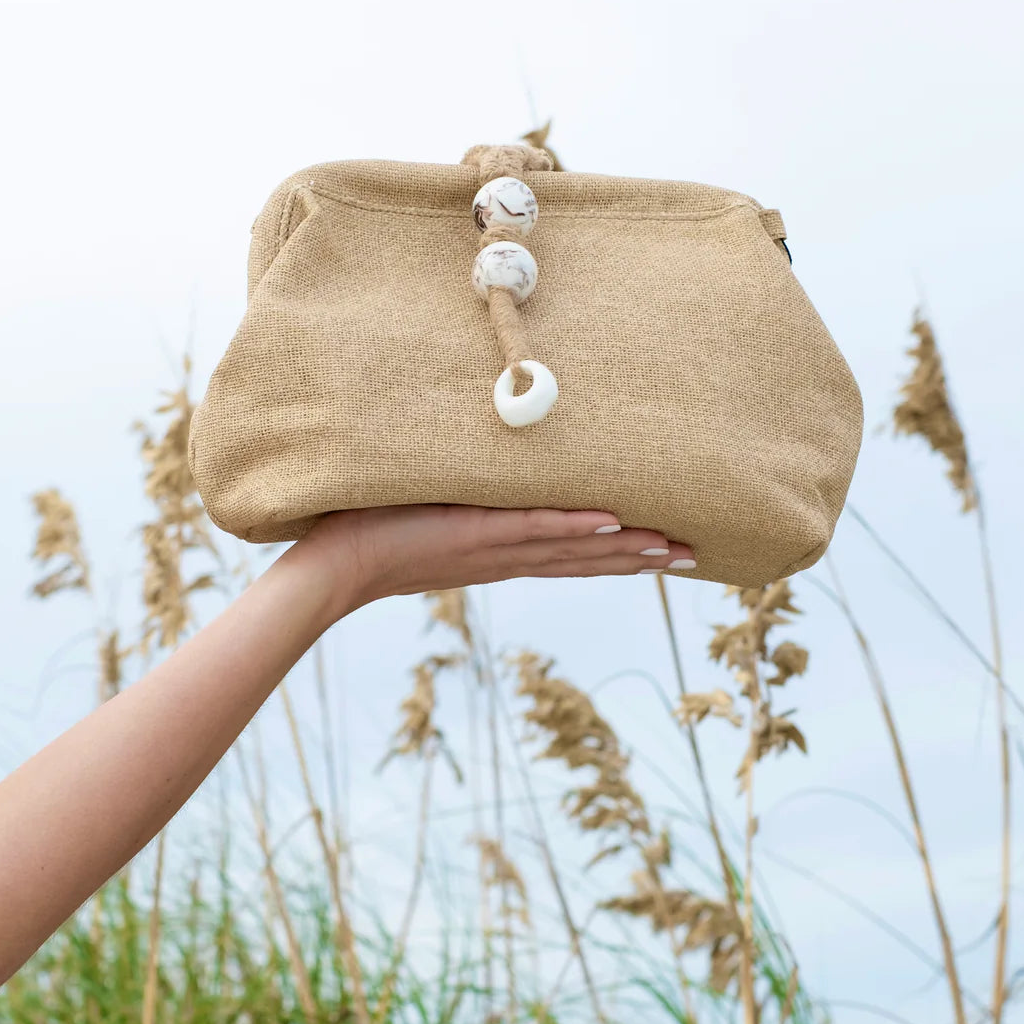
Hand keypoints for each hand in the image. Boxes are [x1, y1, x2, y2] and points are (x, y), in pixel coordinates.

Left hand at [294, 505, 695, 617]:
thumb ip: (459, 494)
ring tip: (672, 548)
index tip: (661, 550)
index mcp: (499, 555)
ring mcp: (493, 549)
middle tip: (692, 556)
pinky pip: (529, 529)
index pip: (570, 556)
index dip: (617, 554)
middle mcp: (506, 558)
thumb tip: (474, 458)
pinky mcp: (471, 535)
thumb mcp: (428, 510)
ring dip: (622, 549)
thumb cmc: (369, 534)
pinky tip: (608, 523)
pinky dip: (570, 528)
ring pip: (571, 549)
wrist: (331, 565)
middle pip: (586, 561)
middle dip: (640, 559)